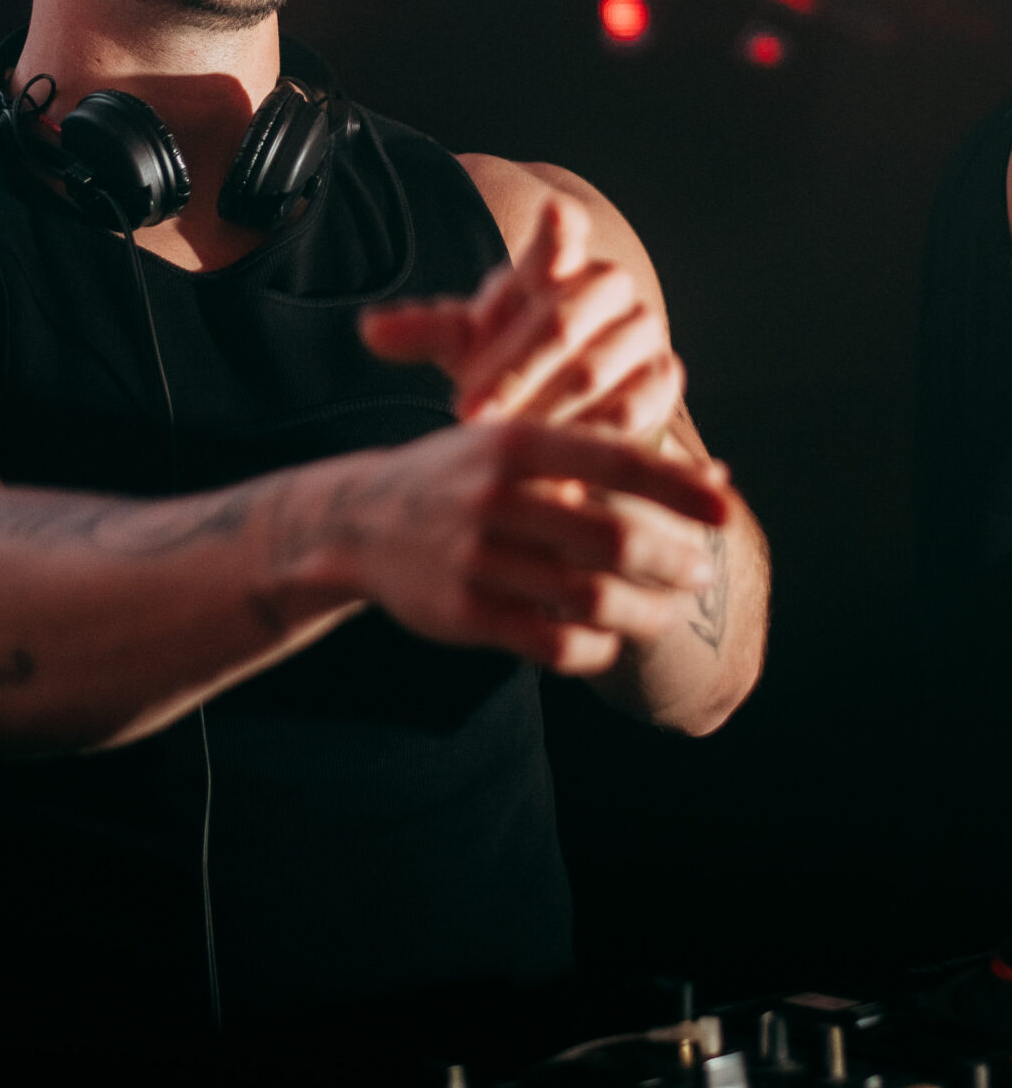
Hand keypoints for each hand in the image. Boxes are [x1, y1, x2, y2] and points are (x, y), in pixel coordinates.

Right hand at [334, 417, 731, 676]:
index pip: (616, 461)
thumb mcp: (521, 443)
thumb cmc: (465, 476)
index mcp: (514, 440)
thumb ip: (610, 457)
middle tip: (702, 574)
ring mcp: (474, 557)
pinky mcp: (461, 614)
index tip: (727, 512)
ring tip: (666, 614)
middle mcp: (493, 495)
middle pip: (613, 538)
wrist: (360, 521)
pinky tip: (609, 640)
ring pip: (589, 598)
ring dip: (645, 612)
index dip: (680, 489)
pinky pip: (552, 643)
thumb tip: (718, 477)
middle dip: (673, 562)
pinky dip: (596, 647)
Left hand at [358, 194, 683, 443]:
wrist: (569, 407)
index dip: (559, 228)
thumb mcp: (464, 343)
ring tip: (498, 438)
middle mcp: (606, 286)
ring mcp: (640, 331)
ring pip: (591, 369)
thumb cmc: (509, 360)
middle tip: (467, 409)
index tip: (552, 215)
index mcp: (554, 262)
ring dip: (540, 407)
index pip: (562, 232)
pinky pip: (629, 408)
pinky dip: (586, 433)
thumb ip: (422, 332)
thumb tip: (369, 330)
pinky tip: (551, 458)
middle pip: (560, 318)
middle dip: (510, 369)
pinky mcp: (663, 378)